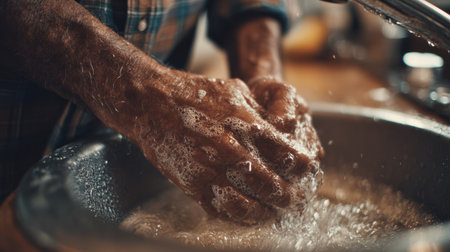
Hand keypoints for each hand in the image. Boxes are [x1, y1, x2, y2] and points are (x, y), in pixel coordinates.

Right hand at [126, 71, 321, 223]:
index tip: (308, 173)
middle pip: (272, 186)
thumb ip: (262, 115)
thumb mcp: (237, 91)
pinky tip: (250, 213)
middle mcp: (229, 151)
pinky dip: (241, 216)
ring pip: (248, 205)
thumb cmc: (195, 94)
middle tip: (298, 199)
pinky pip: (222, 210)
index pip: (287, 156)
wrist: (151, 104)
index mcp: (244, 125)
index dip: (303, 169)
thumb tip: (285, 135)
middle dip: (290, 196)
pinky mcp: (192, 185)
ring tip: (276, 211)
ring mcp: (209, 172)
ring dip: (267, 212)